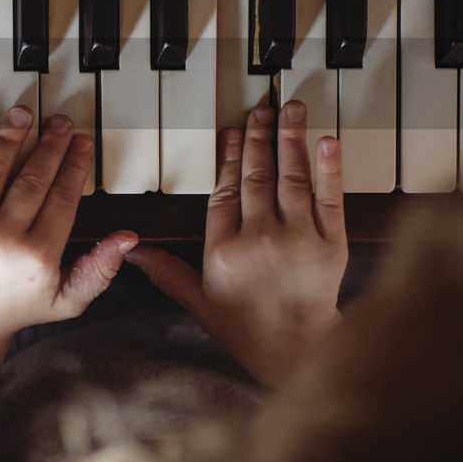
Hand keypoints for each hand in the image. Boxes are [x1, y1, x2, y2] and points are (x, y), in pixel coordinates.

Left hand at [0, 105, 138, 344]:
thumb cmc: (19, 306)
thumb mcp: (69, 299)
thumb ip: (100, 269)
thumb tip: (128, 238)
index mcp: (37, 257)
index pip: (62, 198)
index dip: (74, 165)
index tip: (82, 142)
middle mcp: (1, 241)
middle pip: (31, 180)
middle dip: (49, 146)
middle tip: (59, 122)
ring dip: (9, 140)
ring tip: (23, 115)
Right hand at [126, 101, 346, 386]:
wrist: (297, 350)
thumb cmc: (248, 328)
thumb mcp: (199, 301)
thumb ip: (167, 271)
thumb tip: (132, 252)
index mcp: (224, 250)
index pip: (223, 192)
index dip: (228, 158)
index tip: (232, 132)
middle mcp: (259, 239)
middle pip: (255, 177)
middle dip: (257, 139)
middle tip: (259, 111)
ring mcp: (298, 239)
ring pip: (291, 178)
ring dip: (290, 140)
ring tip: (289, 110)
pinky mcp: (330, 243)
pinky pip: (329, 198)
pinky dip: (328, 168)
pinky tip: (326, 141)